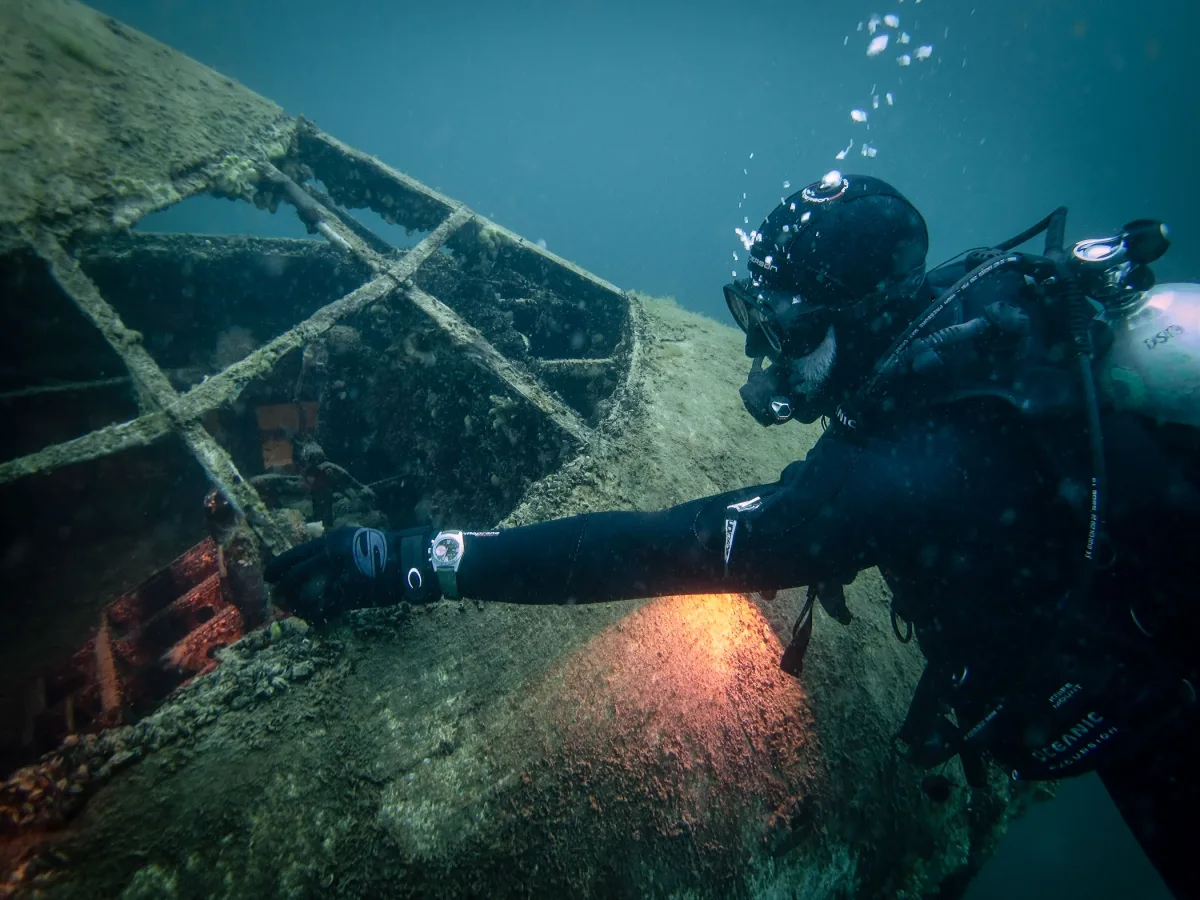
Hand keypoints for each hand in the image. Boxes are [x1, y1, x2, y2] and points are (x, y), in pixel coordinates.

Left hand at [264, 526, 436, 620]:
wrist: (408, 561)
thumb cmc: (384, 552)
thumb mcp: (355, 543)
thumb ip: (333, 552)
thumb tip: (312, 567)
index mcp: (331, 540)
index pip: (294, 555)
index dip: (277, 568)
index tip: (269, 577)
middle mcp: (330, 555)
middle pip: (294, 575)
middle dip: (283, 590)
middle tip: (279, 599)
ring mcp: (338, 575)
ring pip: (304, 594)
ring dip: (297, 606)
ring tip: (296, 611)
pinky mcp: (348, 594)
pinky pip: (324, 609)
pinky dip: (317, 616)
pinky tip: (316, 620)